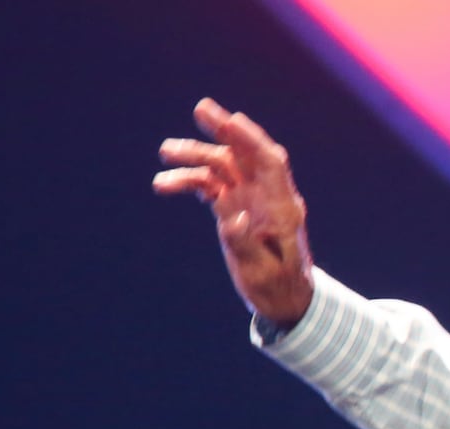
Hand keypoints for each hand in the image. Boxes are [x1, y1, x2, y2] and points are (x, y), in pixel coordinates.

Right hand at [154, 98, 314, 325]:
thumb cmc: (280, 287)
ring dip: (195, 157)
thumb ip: (245, 242)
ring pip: (222, 168)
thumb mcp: (263, 271)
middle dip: (225, 129)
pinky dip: (190, 182)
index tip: (230, 120)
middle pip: (246, 154)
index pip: (271, 163)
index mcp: (283, 208)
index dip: (251, 139)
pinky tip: (167, 183)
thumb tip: (232, 216)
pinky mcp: (234, 208)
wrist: (285, 300)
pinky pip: (211, 187)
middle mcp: (268, 197)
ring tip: (164, 152)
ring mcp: (250, 200)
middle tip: (201, 109)